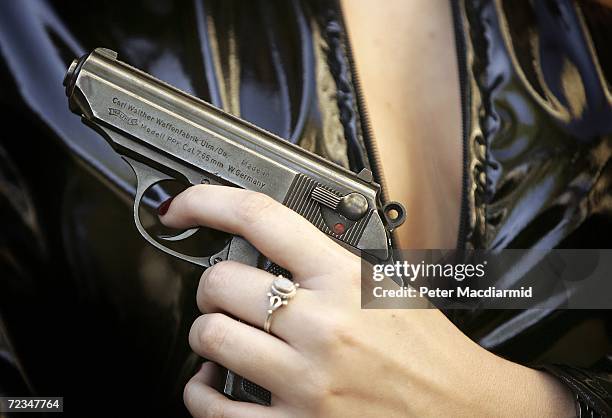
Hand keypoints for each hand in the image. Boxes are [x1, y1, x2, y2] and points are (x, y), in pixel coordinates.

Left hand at [160, 185, 573, 417]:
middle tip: (223, 293)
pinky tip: (216, 385)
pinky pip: (214, 409)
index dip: (208, 202)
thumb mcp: (388, 287)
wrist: (466, 413)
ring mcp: (306, 381)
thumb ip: (331, 264)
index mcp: (345, 279)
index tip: (183, 208)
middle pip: (220, 283)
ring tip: (224, 336)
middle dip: (212, 286)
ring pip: (210, 338)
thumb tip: (275, 247)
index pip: (262, 218)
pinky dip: (202, 394)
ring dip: (208, 334)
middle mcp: (321, 326)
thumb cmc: (431, 352)